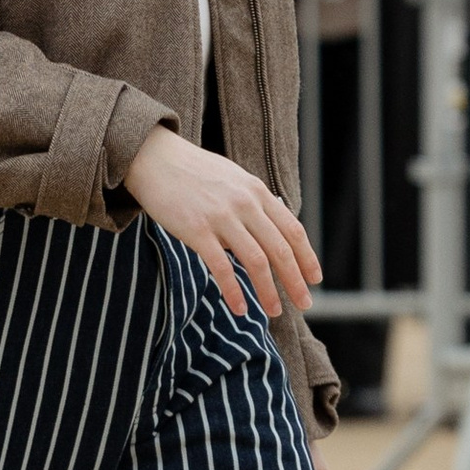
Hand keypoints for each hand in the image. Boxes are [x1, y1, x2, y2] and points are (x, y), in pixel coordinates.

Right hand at [124, 126, 321, 322]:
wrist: (153, 158)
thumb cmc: (193, 172)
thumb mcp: (232, 179)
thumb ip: (252, 204)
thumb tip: (268, 233)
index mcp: (257, 191)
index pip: (293, 229)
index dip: (307, 257)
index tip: (315, 279)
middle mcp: (245, 203)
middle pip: (280, 249)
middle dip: (295, 280)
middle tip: (305, 304)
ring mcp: (221, 216)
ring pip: (256, 261)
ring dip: (268, 291)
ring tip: (274, 311)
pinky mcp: (196, 229)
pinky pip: (221, 267)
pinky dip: (234, 291)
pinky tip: (240, 308)